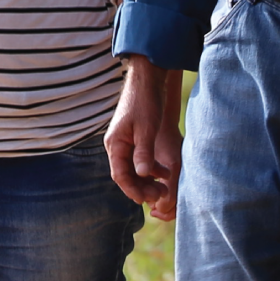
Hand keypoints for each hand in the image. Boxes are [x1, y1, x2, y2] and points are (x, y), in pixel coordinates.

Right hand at [105, 59, 180, 215]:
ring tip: (163, 188)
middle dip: (141, 188)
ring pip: (132, 170)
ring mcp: (124, 142)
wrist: (147, 79)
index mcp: (116, 144)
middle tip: (160, 196)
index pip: (120, 176)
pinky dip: (150, 169)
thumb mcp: (147, 128)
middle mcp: (117, 145)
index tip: (147, 200)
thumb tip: (143, 175)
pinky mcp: (134, 139)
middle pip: (125, 176)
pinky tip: (163, 174)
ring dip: (146, 181)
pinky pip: (138, 161)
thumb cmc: (146, 101)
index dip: (133, 190)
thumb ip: (144, 152)